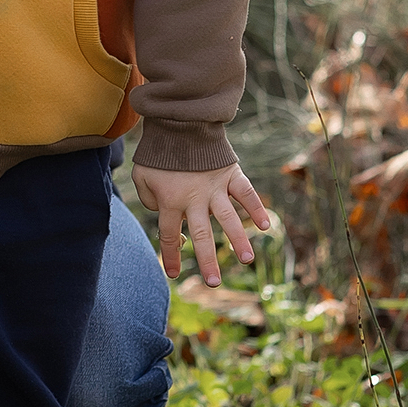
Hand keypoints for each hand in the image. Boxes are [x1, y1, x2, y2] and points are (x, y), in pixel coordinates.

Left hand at [131, 161, 271, 285]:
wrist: (178, 123)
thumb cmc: (157, 153)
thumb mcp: (141, 176)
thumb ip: (149, 199)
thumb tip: (162, 215)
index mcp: (170, 201)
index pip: (169, 235)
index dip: (171, 256)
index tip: (174, 275)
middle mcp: (194, 198)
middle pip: (201, 235)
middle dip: (207, 260)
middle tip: (214, 283)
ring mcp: (214, 187)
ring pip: (227, 218)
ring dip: (237, 240)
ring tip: (247, 260)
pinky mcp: (230, 174)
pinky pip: (245, 193)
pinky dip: (256, 208)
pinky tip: (265, 226)